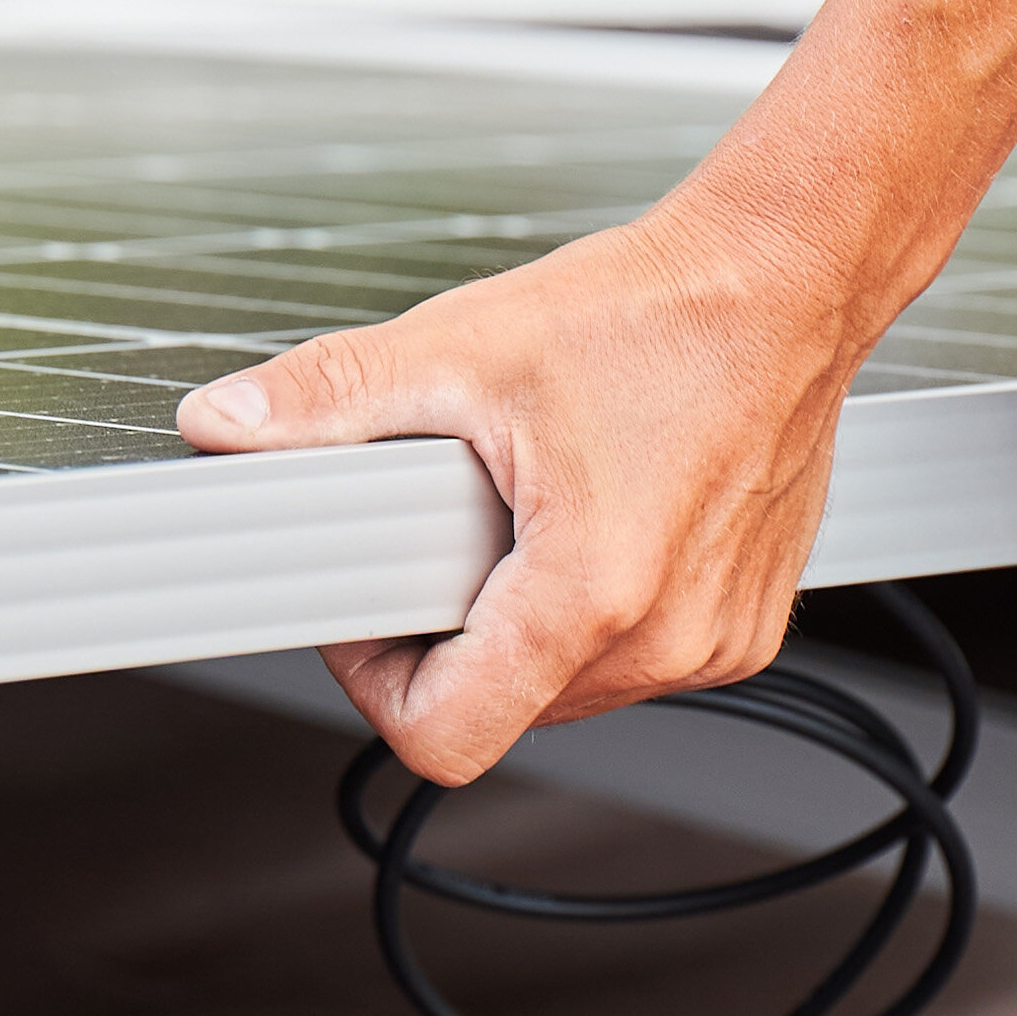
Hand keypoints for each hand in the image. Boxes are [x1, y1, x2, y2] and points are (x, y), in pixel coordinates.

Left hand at [173, 195, 857, 784]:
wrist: (788, 278)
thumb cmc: (661, 312)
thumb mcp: (466, 349)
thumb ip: (328, 396)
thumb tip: (228, 423)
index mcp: (591, 592)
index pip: (444, 737)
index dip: (377, 678)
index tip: (373, 607)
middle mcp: (667, 638)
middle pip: (502, 708)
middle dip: (453, 630)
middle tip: (455, 522)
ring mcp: (716, 640)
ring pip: (567, 689)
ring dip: (527, 619)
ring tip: (538, 506)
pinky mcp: (745, 626)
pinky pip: (636, 658)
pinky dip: (597, 606)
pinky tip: (605, 512)